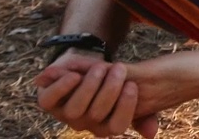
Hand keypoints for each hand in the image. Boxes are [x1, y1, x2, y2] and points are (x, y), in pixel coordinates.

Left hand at [35, 53, 157, 136]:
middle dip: (109, 88)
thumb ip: (143, 112)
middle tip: (119, 67)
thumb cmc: (109, 82)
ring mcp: (64, 114)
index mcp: (104, 126)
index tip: (132, 85)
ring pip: (74, 110)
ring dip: (89, 85)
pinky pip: (49, 101)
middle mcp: (84, 124)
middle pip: (96, 115)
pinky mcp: (47, 102)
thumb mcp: (128, 93)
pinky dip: (62, 87)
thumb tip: (151, 134)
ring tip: (101, 66)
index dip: (124, 106)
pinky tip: (76, 75)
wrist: (83, 69)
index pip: (117, 126)